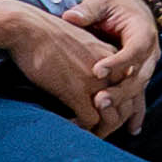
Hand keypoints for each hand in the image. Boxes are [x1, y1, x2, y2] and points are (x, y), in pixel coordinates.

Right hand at [0, 0, 153, 137]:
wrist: (29, 28)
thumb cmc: (48, 38)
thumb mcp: (81, 47)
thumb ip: (92, 63)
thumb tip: (90, 82)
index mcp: (114, 59)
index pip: (132, 90)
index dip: (125, 109)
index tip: (112, 119)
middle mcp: (112, 70)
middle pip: (127, 107)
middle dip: (115, 124)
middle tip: (98, 131)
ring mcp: (96, 81)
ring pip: (112, 118)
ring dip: (101, 130)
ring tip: (86, 133)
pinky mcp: (77, 91)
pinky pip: (90, 121)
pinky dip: (82, 129)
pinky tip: (69, 125)